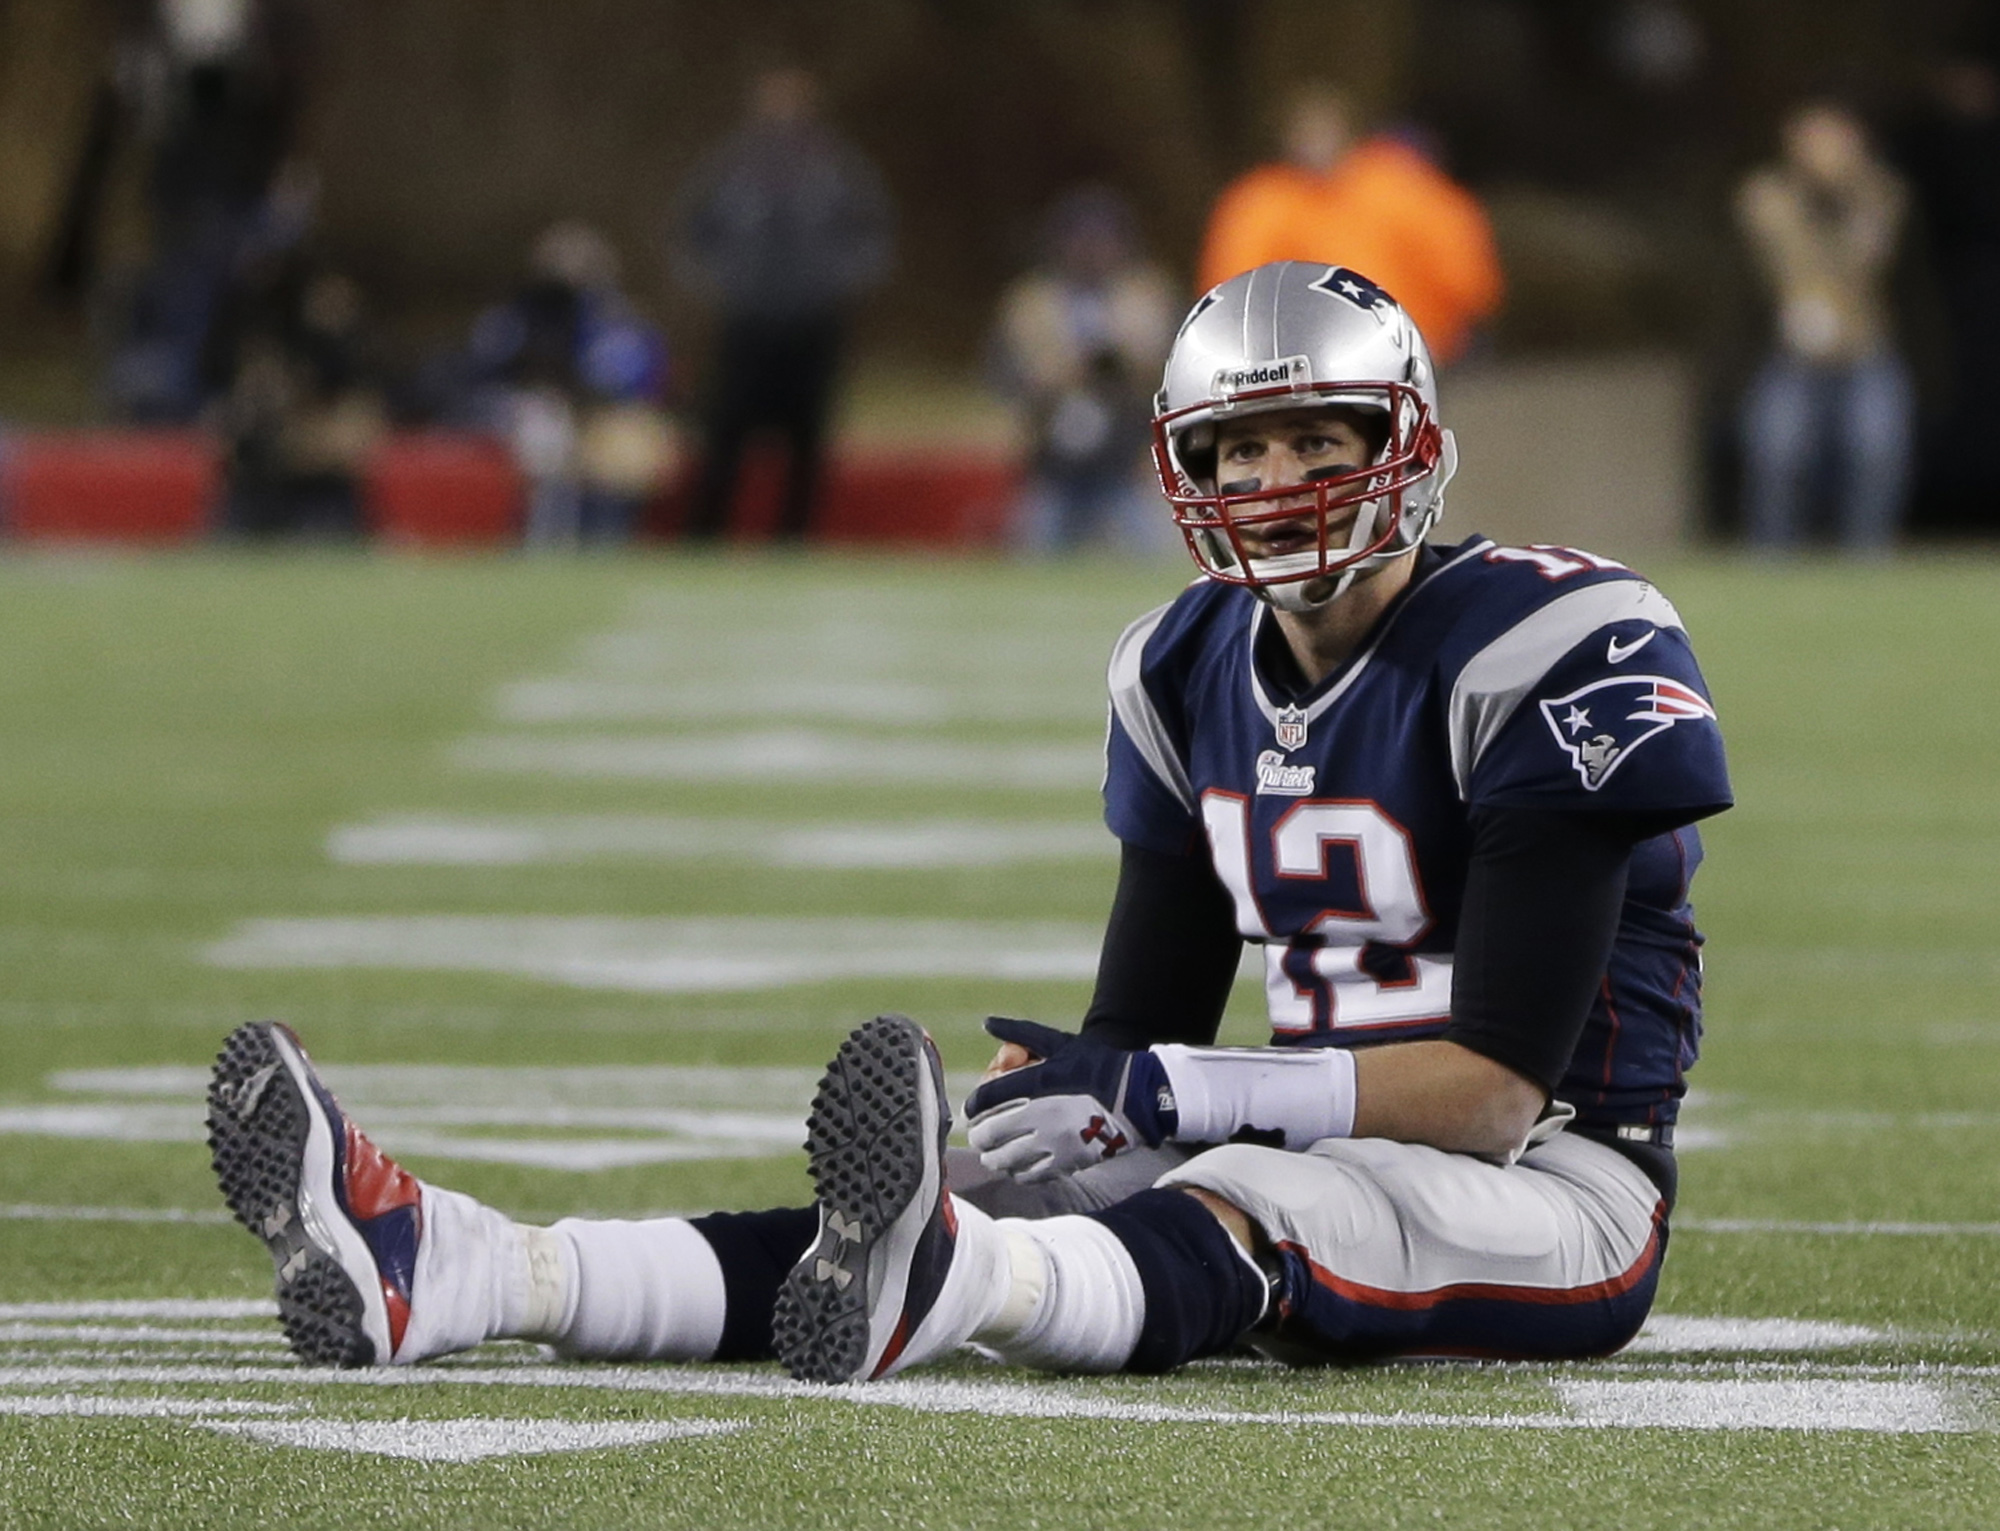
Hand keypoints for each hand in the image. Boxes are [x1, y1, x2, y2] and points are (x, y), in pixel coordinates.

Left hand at [963, 1017, 1176, 1182]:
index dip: (972, 1107)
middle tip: (978, 1136)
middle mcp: (1042, 1114)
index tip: (971, 1111)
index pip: (985, 1099)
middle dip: (979, 1135)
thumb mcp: (1059, 1042)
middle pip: (990, 1133)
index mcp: (1037, 1082)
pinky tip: (1017, 1167)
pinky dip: (1016, 1172)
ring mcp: (1054, 1142)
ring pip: (1005, 1159)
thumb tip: (987, 1022)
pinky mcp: (1068, 1163)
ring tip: (993, 1154)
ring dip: (994, 1156)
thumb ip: (1020, 1033)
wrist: (1138, 1096)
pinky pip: (1029, 1175)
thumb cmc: (1096, 1065)